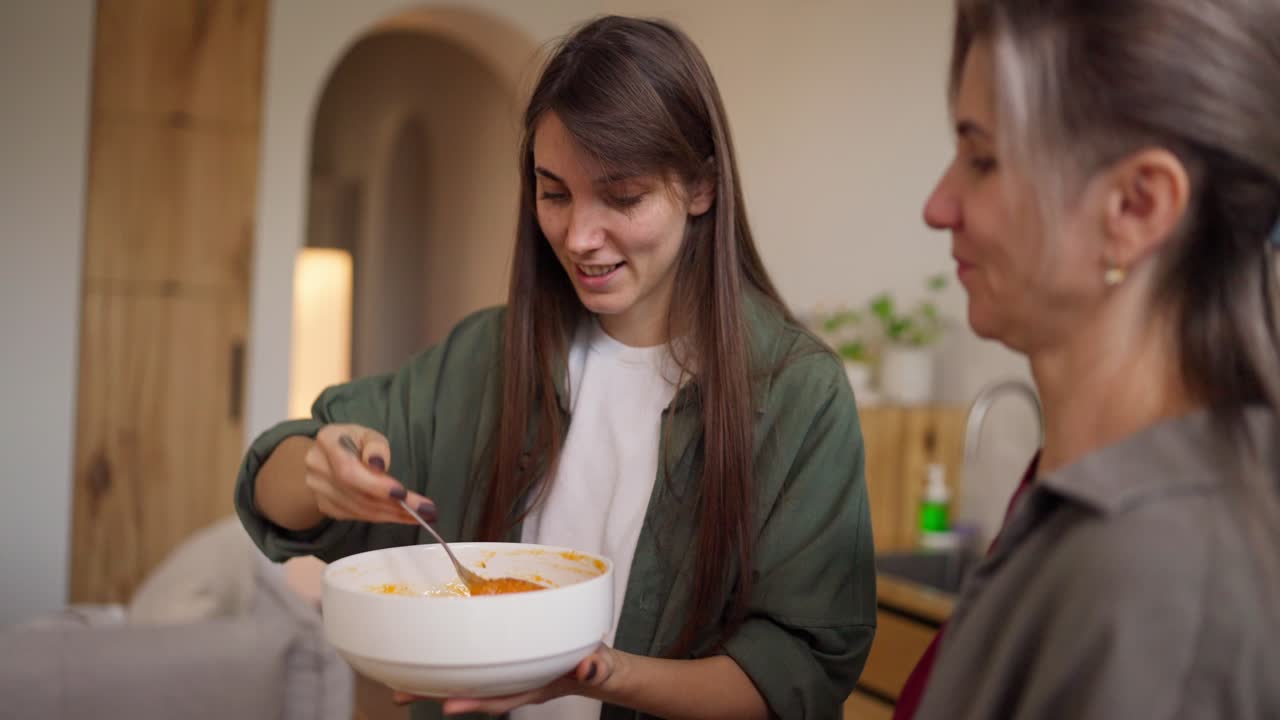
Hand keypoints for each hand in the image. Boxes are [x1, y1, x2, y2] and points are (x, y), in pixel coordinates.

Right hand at [306, 424, 435, 524]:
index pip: (349, 470)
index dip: (375, 485)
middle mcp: (317, 467)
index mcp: (327, 440)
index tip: (402, 494)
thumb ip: (376, 446)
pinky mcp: (326, 506)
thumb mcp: (368, 434)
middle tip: (424, 510)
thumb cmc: (354, 441)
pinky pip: (357, 516)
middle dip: (393, 504)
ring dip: (392, 515)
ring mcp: (318, 490)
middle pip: (356, 493)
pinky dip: (382, 517)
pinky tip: (401, 516)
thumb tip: (378, 464)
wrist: (327, 456)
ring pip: (358, 509)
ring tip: (420, 515)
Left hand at [392, 646, 621, 714]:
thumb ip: (594, 667)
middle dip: (435, 695)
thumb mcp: (599, 666)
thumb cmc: (594, 665)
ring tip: (399, 683)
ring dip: (434, 682)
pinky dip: (452, 662)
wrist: (592, 665)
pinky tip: (431, 659)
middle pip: (470, 692)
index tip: (447, 707)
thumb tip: (588, 668)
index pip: (499, 698)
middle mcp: (512, 683)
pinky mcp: (504, 659)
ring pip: (466, 679)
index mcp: (532, 686)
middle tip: (399, 696)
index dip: (473, 703)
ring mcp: (506, 673)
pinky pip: (475, 663)